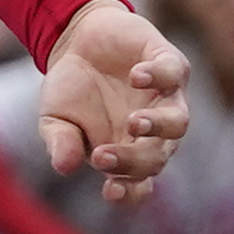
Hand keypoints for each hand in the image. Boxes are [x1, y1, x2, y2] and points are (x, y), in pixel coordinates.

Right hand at [38, 0, 192, 204]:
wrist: (78, 40)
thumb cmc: (70, 88)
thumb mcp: (54, 119)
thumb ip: (60, 142)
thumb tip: (64, 167)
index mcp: (124, 150)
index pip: (137, 183)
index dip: (129, 192)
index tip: (110, 191)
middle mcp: (151, 131)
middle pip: (156, 158)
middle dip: (133, 162)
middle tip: (101, 157)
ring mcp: (165, 97)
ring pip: (179, 123)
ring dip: (159, 126)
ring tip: (134, 121)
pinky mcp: (169, 63)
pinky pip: (173, 75)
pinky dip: (158, 76)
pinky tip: (135, 75)